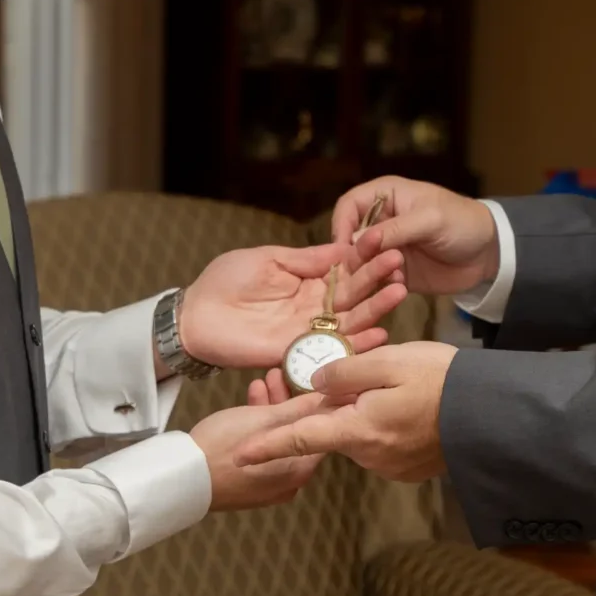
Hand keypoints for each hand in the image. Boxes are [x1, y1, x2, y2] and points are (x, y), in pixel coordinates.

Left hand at [176, 241, 406, 372]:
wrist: (196, 316)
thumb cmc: (226, 281)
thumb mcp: (269, 259)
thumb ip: (306, 259)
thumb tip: (343, 247)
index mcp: (309, 282)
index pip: (345, 269)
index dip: (364, 257)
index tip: (385, 242)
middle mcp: (315, 309)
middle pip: (354, 295)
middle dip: (377, 279)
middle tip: (399, 264)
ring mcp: (309, 332)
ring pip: (351, 321)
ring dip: (376, 309)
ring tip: (399, 292)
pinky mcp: (300, 353)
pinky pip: (333, 349)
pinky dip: (358, 344)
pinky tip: (381, 333)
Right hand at [193, 388, 330, 510]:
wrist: (180, 477)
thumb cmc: (222, 445)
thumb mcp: (264, 418)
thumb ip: (301, 407)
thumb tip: (334, 397)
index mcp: (301, 469)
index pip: (323, 431)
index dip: (317, 400)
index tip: (309, 377)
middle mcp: (291, 483)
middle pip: (298, 433)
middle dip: (288, 400)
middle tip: (278, 374)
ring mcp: (269, 487)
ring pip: (278, 440)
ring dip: (271, 411)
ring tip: (261, 381)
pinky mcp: (250, 485)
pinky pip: (263, 452)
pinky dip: (259, 430)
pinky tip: (248, 405)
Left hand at [234, 342, 456, 482]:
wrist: (493, 413)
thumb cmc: (442, 381)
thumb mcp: (389, 362)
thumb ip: (344, 372)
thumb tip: (316, 382)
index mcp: (358, 430)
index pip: (301, 439)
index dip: (268, 446)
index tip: (239, 456)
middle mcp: (370, 456)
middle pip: (334, 429)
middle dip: (336, 406)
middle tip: (368, 373)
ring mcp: (392, 466)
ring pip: (360, 433)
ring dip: (365, 412)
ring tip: (399, 384)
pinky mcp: (410, 468)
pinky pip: (384, 442)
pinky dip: (387, 423)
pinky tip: (411, 403)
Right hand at [330, 177, 499, 297]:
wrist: (489, 253)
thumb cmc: (461, 222)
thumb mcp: (430, 219)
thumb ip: (395, 229)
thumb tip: (357, 240)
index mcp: (385, 196)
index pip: (348, 206)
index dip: (341, 225)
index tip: (344, 248)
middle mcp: (381, 221)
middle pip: (349, 238)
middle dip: (355, 255)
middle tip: (367, 269)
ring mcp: (387, 249)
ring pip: (361, 262)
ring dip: (369, 272)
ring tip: (393, 275)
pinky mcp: (396, 271)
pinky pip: (378, 281)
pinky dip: (383, 285)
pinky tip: (400, 286)